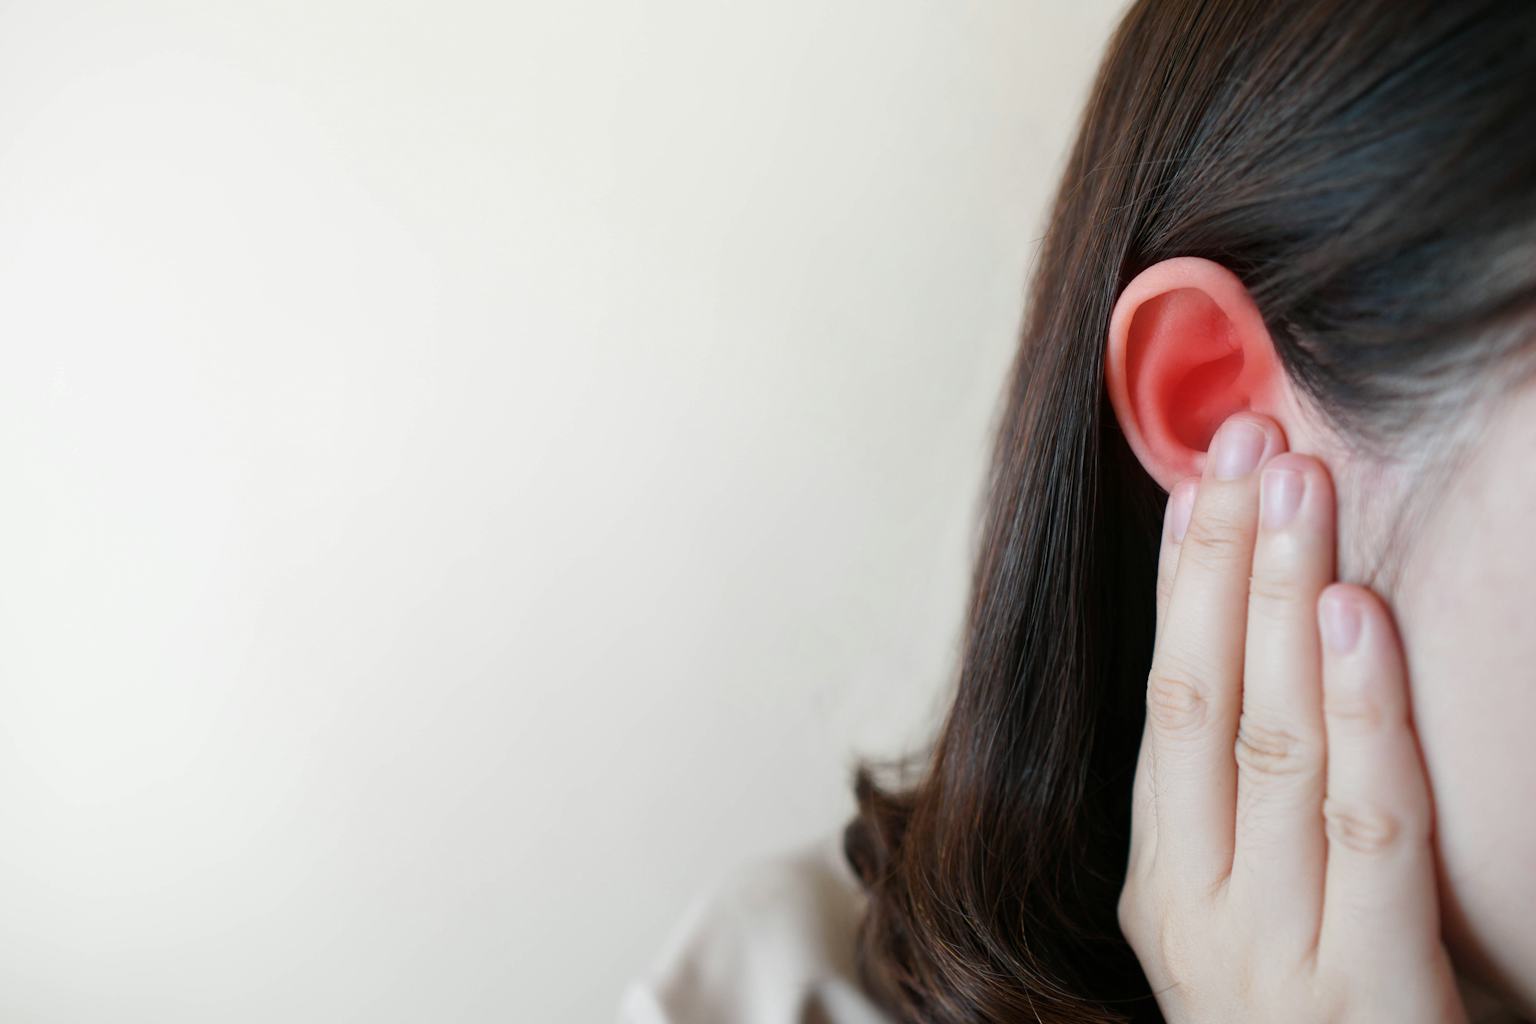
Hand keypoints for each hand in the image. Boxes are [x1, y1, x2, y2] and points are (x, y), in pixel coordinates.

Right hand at [1116, 412, 1466, 1021]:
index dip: (1183, 583)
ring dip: (1281, 599)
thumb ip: (1250, 809)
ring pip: (1271, 742)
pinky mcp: (1362, 993)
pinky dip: (1361, 713)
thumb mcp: (1255, 923)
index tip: (1204, 474)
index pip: (1164, 704)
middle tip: (1253, 438)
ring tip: (1298, 485)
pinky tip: (1355, 614)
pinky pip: (1361, 829)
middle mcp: (1196, 911)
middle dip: (1223, 561)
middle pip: (1201, 700)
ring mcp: (1267, 954)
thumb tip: (1271, 647)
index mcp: (1163, 886)